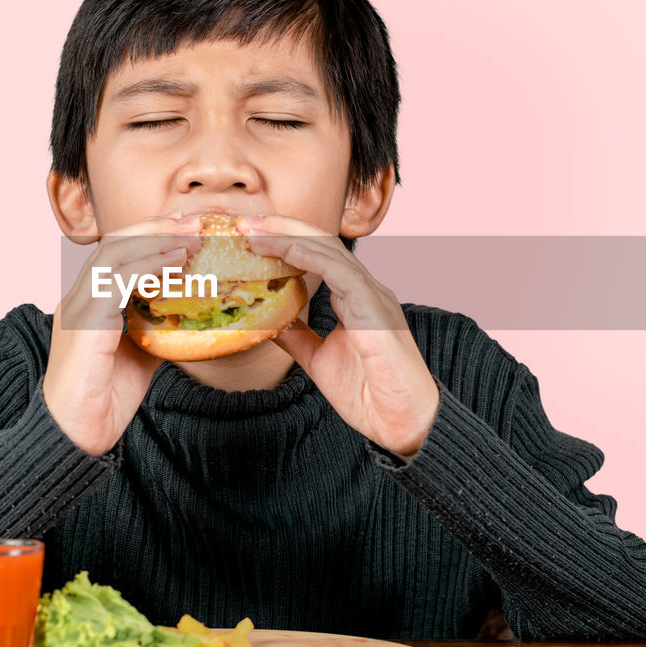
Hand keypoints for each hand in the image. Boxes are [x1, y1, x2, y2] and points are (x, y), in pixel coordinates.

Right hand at [43, 215, 202, 455]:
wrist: (76, 435)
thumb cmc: (104, 401)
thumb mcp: (139, 356)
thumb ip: (154, 330)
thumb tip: (186, 316)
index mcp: (89, 302)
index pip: (119, 253)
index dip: (153, 236)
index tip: (188, 227)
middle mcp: (79, 297)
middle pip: (116, 243)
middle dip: (158, 227)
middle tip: (197, 220)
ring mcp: (78, 307)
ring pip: (114, 254)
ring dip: (156, 239)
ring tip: (192, 235)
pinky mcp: (85, 322)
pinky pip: (116, 281)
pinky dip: (148, 265)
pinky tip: (176, 262)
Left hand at [237, 215, 439, 459]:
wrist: (401, 424)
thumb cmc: (370, 393)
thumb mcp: (319, 359)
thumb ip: (298, 336)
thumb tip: (268, 322)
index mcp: (354, 297)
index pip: (317, 255)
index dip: (283, 240)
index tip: (248, 236)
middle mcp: (365, 289)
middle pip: (321, 243)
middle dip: (281, 228)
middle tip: (244, 222)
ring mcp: (373, 297)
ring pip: (330, 252)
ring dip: (290, 238)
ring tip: (256, 232)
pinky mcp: (376, 311)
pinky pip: (344, 275)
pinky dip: (315, 259)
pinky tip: (289, 250)